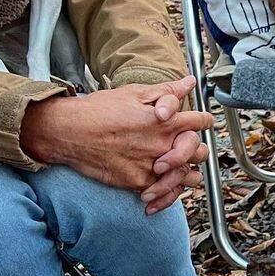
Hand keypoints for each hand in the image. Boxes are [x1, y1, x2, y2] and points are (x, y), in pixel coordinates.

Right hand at [21, 78, 212, 202]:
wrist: (68, 132)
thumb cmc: (98, 110)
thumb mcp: (134, 93)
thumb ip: (166, 92)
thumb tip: (188, 82)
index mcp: (165, 121)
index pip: (200, 122)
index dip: (205, 121)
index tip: (204, 122)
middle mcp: (163, 144)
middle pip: (199, 151)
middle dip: (196, 148)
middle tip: (186, 145)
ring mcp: (153, 165)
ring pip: (188, 176)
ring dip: (186, 172)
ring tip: (176, 166)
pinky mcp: (140, 182)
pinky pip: (166, 192)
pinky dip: (167, 192)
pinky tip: (160, 184)